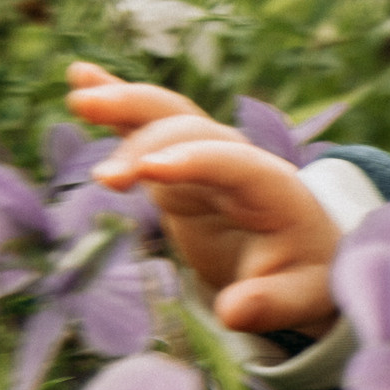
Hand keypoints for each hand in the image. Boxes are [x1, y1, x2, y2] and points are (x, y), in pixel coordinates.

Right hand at [65, 62, 341, 335]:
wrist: (310, 256)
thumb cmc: (306, 276)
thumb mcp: (301, 298)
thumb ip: (270, 303)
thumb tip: (234, 312)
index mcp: (275, 190)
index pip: (235, 164)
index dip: (195, 161)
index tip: (150, 172)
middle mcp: (240, 162)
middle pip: (194, 131)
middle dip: (149, 143)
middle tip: (104, 178)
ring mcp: (207, 158)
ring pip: (169, 116)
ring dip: (128, 104)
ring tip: (80, 100)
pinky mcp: (179, 166)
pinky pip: (149, 125)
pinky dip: (119, 102)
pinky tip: (79, 76)